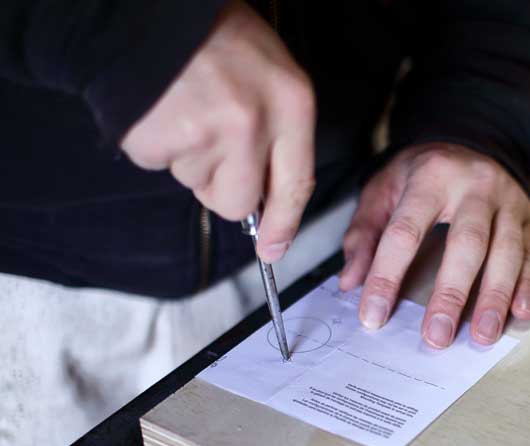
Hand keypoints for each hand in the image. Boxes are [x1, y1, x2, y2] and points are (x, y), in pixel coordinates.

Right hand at [120, 0, 314, 262]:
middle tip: (208, 143)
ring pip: (195, 184)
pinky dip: (155, 144)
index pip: (296, 184)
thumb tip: (266, 194)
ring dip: (187, 157)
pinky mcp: (158, 141)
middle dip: (220, 187)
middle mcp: (253, 125)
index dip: (284, 224)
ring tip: (185, 109)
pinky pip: (158, 166)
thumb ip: (277, 130)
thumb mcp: (270, 70)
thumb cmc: (212, 35)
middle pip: (237, 202)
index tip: (273, 249)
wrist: (146, 11)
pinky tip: (159, 110)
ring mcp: (205, 135)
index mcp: (290, 103)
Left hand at [340, 143, 529, 347]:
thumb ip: (364, 234)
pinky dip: (527, 289)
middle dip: (451, 294)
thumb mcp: (384, 189)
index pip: (405, 232)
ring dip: (494, 299)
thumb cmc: (424, 173)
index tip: (373, 316)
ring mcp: (509, 203)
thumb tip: (350, 283)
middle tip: (437, 336)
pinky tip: (519, 316)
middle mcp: (475, 187)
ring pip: (506, 253)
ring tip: (482, 336)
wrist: (475, 140)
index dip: (387, 276)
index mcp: (430, 177)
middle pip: (467, 243)